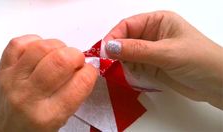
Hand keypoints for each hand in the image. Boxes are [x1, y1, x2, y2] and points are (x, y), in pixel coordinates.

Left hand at [0, 35, 97, 131]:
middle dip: (76, 55)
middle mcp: (29, 97)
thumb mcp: (61, 119)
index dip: (90, 71)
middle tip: (76, 62)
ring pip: (42, 47)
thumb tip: (86, 67)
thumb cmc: (33, 128)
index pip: (81, 83)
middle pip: (61, 61)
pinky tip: (41, 51)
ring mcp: (13, 80)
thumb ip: (76, 93)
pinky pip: (19, 43)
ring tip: (59, 54)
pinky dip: (35, 41)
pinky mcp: (2, 69)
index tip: (89, 71)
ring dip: (58, 46)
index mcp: (49, 115)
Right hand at [104, 11, 222, 108]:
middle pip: (125, 39)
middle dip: (115, 50)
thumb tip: (109, 47)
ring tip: (114, 71)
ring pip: (127, 54)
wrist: (217, 84)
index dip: (114, 36)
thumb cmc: (198, 60)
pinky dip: (127, 70)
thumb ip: (137, 50)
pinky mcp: (151, 66)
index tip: (104, 51)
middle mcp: (152, 34)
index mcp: (157, 21)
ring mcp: (151, 51)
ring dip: (120, 62)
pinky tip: (125, 75)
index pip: (128, 25)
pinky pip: (133, 66)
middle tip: (106, 63)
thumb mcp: (167, 52)